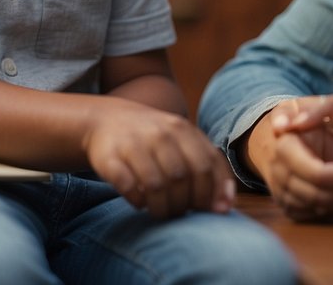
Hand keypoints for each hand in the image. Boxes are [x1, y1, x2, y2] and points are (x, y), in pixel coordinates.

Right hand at [84, 101, 234, 218]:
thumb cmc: (155, 139)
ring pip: (156, 186)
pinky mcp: (110, 158)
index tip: (210, 211)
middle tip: (182, 213)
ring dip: (162, 208)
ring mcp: (134, 144)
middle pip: (182, 178)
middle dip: (185, 204)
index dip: (211, 193)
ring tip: (162, 212)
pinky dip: (138, 201)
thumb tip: (226, 207)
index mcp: (183, 129)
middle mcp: (160, 134)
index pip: (207, 166)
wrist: (106, 119)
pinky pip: (128, 187)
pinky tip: (140, 202)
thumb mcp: (184, 141)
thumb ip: (209, 167)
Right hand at [246, 98, 332, 220]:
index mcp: (284, 149)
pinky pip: (318, 215)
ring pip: (321, 208)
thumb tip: (281, 124)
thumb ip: (305, 111)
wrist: (273, 142)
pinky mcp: (290, 209)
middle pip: (321, 195)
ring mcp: (282, 195)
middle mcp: (279, 176)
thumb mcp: (301, 107)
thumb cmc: (296, 122)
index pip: (318, 174)